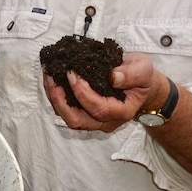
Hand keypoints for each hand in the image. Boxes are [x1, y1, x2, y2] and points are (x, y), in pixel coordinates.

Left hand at [43, 53, 162, 132]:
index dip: (82, 92)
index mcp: (122, 111)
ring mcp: (95, 120)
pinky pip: (68, 110)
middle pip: (78, 120)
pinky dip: (57, 97)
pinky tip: (52, 79)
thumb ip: (131, 74)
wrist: (142, 85)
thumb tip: (113, 76)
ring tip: (48, 76)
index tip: (72, 73)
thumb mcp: (143, 69)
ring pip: (69, 118)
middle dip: (61, 100)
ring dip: (55, 99)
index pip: (99, 108)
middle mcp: (107, 121)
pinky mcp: (86, 114)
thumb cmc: (142, 77)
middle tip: (52, 77)